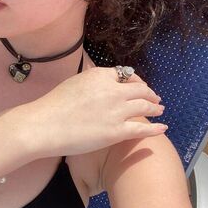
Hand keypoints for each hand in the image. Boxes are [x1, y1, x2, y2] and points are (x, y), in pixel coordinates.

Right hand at [25, 66, 165, 157]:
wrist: (45, 125)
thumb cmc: (53, 106)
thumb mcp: (74, 82)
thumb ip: (91, 81)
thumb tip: (100, 82)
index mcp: (100, 75)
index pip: (126, 76)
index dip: (136, 81)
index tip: (139, 86)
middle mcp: (113, 90)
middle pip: (140, 89)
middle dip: (150, 94)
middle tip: (155, 98)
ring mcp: (117, 111)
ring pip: (145, 106)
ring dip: (155, 108)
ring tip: (160, 110)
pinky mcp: (117, 131)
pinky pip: (143, 128)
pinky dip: (155, 128)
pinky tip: (163, 128)